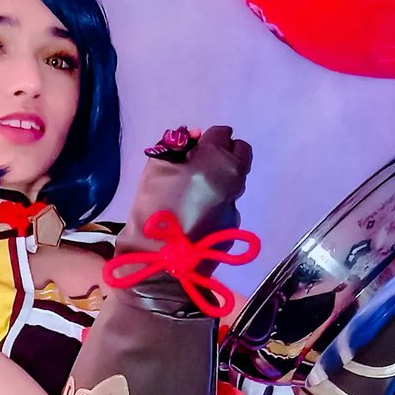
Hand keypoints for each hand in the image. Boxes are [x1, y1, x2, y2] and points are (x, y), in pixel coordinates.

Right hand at [124, 125, 253, 269]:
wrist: (160, 261)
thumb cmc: (154, 208)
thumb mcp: (156, 168)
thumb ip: (175, 146)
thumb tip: (194, 137)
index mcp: (217, 158)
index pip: (222, 133)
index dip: (207, 140)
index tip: (194, 151)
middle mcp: (234, 178)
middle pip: (240, 153)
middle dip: (224, 155)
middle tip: (202, 168)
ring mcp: (235, 204)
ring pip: (235, 182)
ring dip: (220, 182)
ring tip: (194, 197)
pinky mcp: (233, 227)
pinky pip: (227, 207)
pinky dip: (215, 208)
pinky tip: (195, 219)